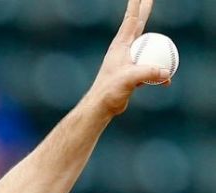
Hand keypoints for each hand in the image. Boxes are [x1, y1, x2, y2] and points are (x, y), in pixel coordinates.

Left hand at [85, 0, 170, 117]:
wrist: (101, 106)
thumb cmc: (110, 91)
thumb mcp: (130, 80)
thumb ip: (147, 73)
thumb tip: (167, 72)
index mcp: (121, 45)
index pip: (131, 20)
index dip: (137, 6)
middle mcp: (124, 49)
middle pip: (138, 26)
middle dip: (144, 11)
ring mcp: (127, 60)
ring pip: (145, 45)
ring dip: (154, 40)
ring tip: (157, 32)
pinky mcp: (131, 71)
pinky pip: (148, 66)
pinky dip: (157, 72)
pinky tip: (165, 81)